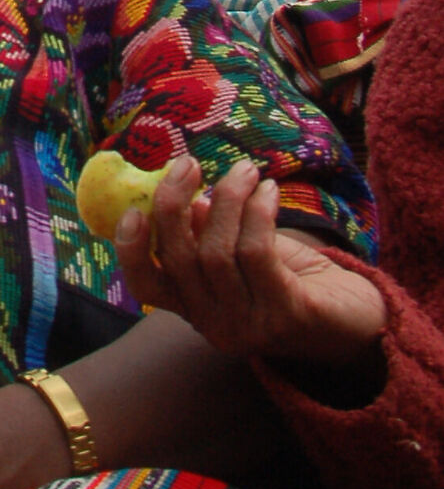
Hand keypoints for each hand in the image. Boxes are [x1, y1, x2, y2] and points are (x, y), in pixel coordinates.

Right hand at [115, 154, 386, 372]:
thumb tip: (180, 192)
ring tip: (246, 171)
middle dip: (175, 203)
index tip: (133, 207)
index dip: (130, 250)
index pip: (146, 288)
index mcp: (194, 309)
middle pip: (180, 261)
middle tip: (188, 163)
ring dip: (228, 199)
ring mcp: (250, 325)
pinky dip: (258, 212)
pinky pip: (257, 253)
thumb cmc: (290, 278)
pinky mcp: (286, 316)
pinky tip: (268, 191)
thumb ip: (207, 231)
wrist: (357, 322)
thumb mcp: (241, 253)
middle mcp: (215, 325)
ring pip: (218, 252)